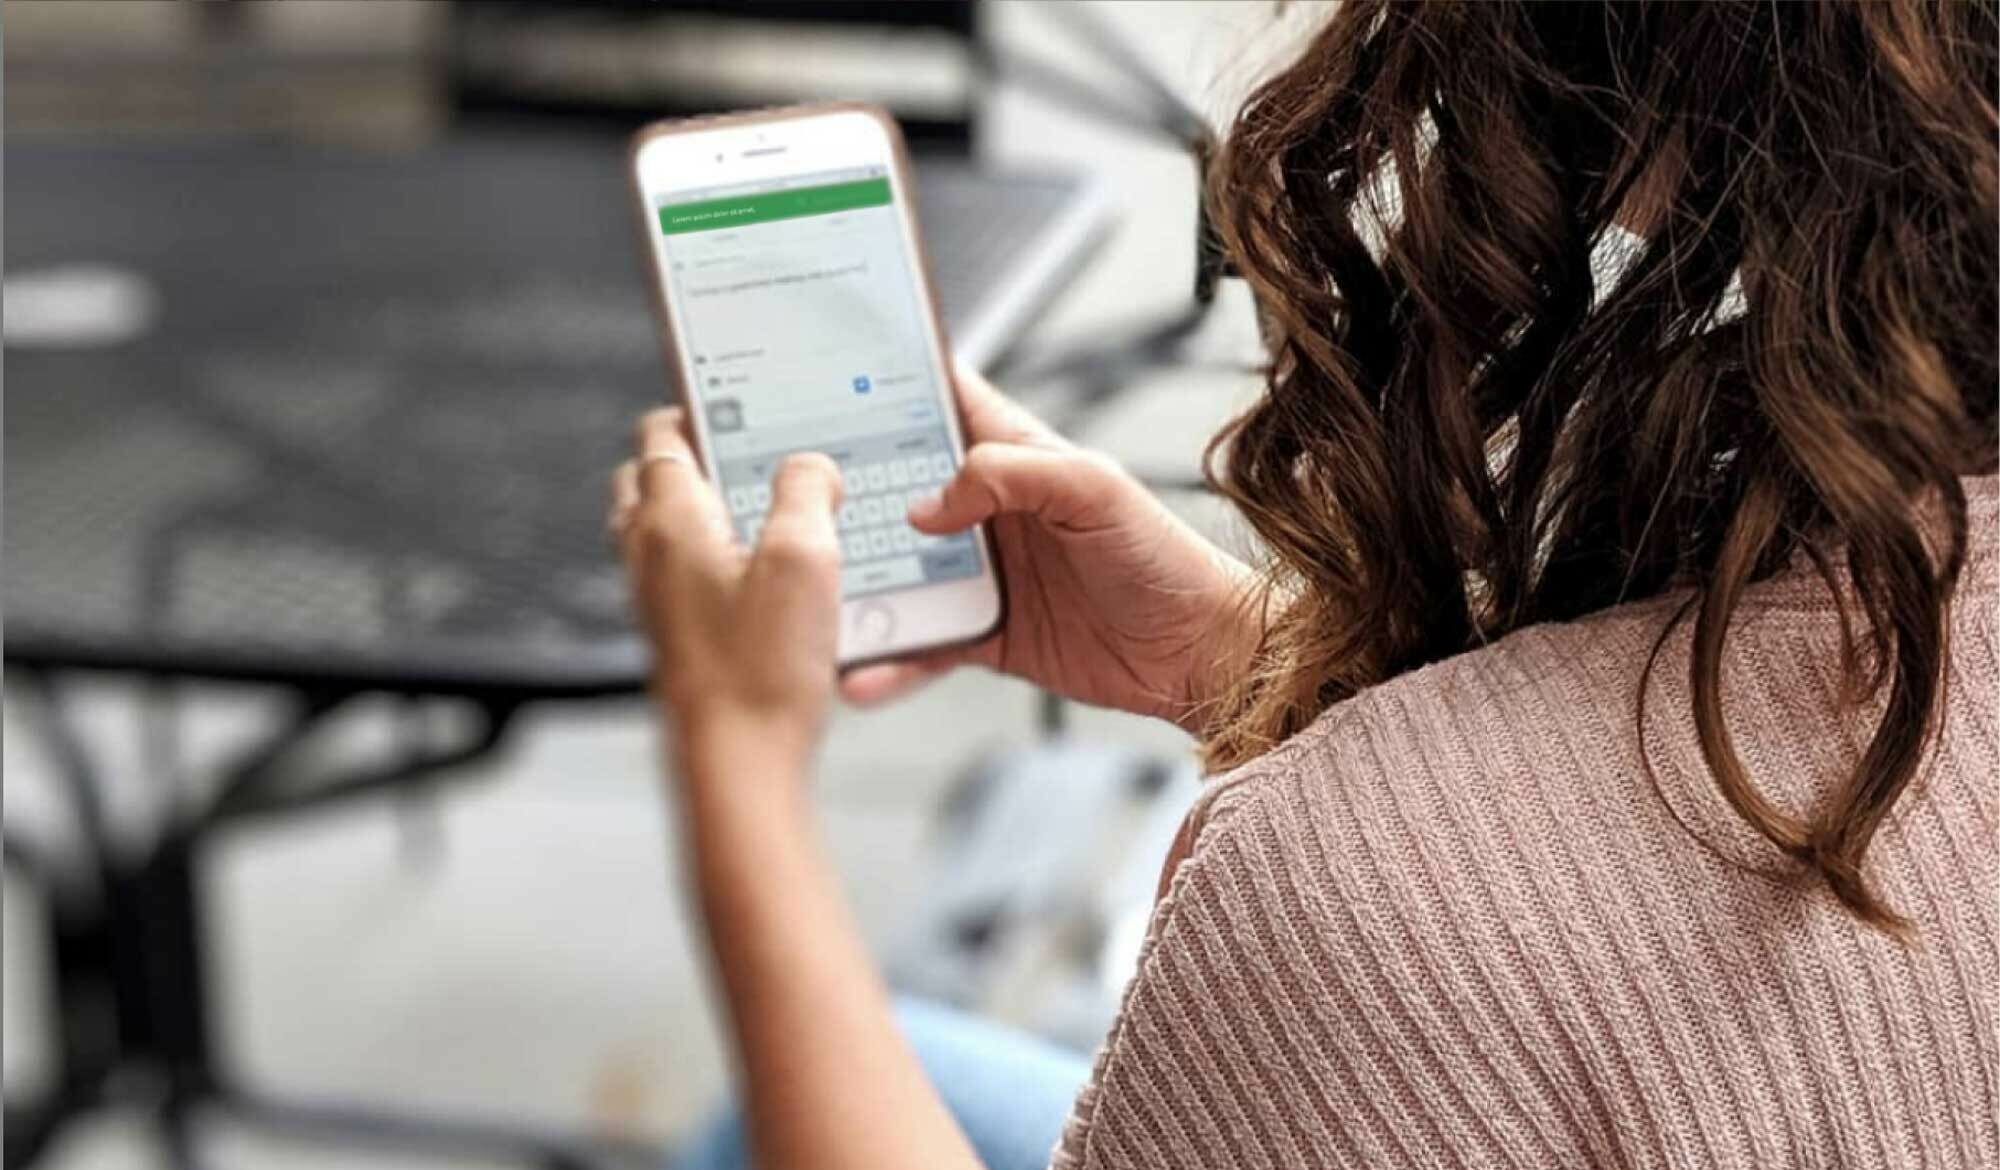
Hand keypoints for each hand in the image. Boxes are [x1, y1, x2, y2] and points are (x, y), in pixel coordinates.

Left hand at [612, 408, 844, 785]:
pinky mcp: (677, 641)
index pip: (661, 436)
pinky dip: (713, 562)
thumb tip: (810, 467)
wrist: (736, 767)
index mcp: (670, 521)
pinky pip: (683, 580)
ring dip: (705, 513)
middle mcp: (649, 558)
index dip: (696, 408)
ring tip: (766, 516)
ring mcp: (656, 603)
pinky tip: (766, 584)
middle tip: (747, 454)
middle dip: (694, 459)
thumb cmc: (759, 673)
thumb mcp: (804, 559)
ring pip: (663, 532)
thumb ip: (807, 493)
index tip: (731, 400)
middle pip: (649, 481)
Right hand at [842, 366, 1258, 731]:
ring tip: (808, 594)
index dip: (890, 384)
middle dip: (846, 490)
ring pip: (900, 571)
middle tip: (785, 496)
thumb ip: (1011, 474)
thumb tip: (929, 503)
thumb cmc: (1164, 557)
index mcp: (1015, 455)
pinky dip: (890, 660)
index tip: (823, 374)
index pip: (943, 401)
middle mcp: (989, 511)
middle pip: (899, 488)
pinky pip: (923, 645)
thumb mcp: (1094, 489)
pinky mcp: (985, 636)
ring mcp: (983, 575)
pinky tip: (860, 672)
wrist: (1198, 653)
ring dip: (858, 583)